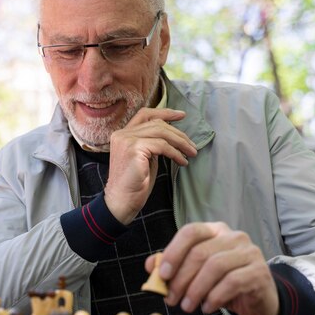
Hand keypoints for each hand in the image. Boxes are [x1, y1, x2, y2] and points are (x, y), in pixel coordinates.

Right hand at [104, 108, 196, 224]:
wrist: (121, 201)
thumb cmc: (134, 184)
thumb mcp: (144, 158)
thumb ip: (151, 144)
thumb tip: (172, 137)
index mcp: (122, 134)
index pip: (145, 115)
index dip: (164, 112)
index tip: (181, 115)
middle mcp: (122, 134)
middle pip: (157, 124)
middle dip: (178, 133)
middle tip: (192, 145)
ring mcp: (127, 140)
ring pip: (161, 132)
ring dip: (180, 142)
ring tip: (191, 153)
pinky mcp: (134, 149)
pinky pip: (162, 146)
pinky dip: (175, 153)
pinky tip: (182, 161)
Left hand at [145, 222, 278, 314]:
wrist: (258, 299)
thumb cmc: (223, 282)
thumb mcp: (196, 272)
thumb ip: (174, 266)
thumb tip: (151, 266)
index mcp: (214, 230)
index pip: (190, 232)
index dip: (173, 252)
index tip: (163, 275)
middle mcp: (233, 236)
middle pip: (200, 252)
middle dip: (181, 278)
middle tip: (171, 299)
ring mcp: (249, 252)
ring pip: (215, 267)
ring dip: (196, 289)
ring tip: (186, 306)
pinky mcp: (259, 272)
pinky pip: (232, 282)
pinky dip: (215, 297)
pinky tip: (206, 307)